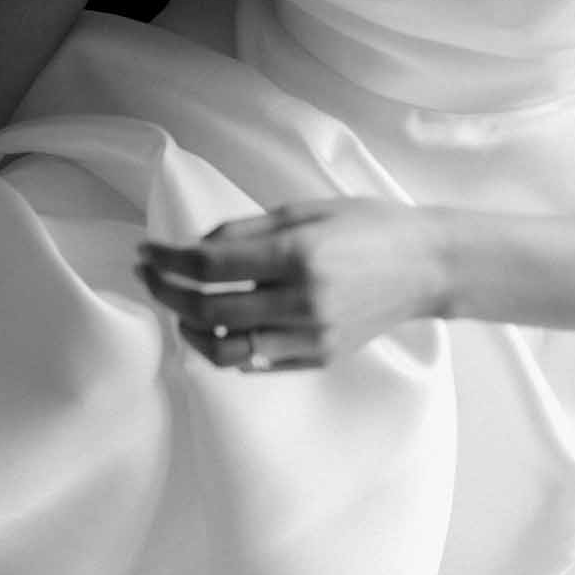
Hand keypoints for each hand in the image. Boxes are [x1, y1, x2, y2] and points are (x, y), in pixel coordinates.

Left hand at [138, 199, 451, 371]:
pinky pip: (255, 363)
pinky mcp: (318, 357)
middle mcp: (301, 302)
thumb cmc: (369, 227)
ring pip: (225, 351)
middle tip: (149, 277)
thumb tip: (193, 247)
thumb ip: (246, 230)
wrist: (428, 266)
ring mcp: (310, 337)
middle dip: (166, 294)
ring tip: (181, 311)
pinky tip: (218, 328)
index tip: (145, 252)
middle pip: (208, 311)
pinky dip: (226, 349)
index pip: (209, 266)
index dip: (167, 260)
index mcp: (298, 256)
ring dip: (191, 332)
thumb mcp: (306, 210)